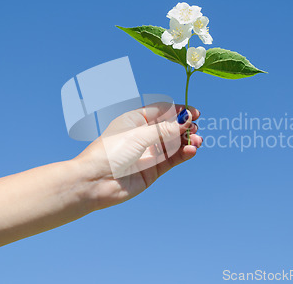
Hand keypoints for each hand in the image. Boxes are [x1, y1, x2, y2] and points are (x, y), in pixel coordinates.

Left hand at [73, 103, 201, 209]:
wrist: (95, 182)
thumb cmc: (110, 152)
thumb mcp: (139, 135)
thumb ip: (164, 129)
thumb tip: (185, 120)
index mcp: (135, 120)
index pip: (162, 111)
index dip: (179, 111)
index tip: (194, 112)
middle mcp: (143, 135)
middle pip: (170, 127)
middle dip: (184, 126)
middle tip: (195, 128)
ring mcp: (148, 153)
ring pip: (174, 143)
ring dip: (187, 140)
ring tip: (197, 141)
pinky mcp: (153, 170)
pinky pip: (172, 159)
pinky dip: (184, 154)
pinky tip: (191, 150)